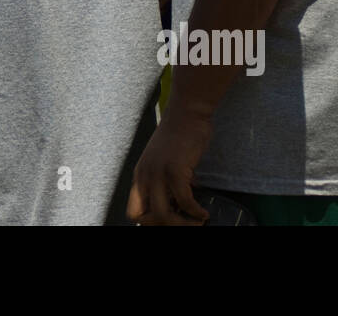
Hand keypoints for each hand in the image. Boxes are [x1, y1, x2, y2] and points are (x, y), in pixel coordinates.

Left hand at [127, 107, 212, 224]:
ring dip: (182, 224)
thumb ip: (166, 182)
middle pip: (145, 218)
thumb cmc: (180, 134)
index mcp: (140, 175)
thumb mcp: (165, 162)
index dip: (150, 222)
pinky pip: (185, 202)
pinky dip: (196, 212)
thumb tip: (178, 203)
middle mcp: (144, 176)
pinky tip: (203, 213)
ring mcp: (157, 174)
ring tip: (196, 222)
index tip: (170, 220)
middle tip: (184, 224)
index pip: (134, 211)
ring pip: (163, 215)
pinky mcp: (174, 170)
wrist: (187, 113)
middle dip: (167, 226)